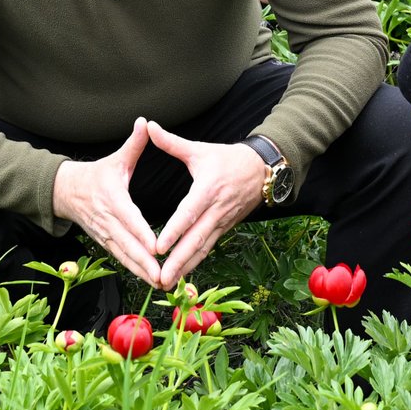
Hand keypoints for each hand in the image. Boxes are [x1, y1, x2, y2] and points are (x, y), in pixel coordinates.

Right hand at [52, 120, 163, 286]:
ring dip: (141, 270)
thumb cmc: (96, 174)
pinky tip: (149, 278)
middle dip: (145, 261)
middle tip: (162, 274)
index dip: (141, 233)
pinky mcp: (105, 242)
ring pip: (124, 255)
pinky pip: (120, 258)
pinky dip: (133, 269)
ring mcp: (104, 233)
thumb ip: (133, 144)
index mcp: (112, 198)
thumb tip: (145, 122)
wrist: (66, 191)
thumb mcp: (115, 158)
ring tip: (160, 282)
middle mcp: (107, 219)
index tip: (156, 246)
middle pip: (127, 244)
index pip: (129, 218)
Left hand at [148, 121, 266, 287]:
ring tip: (168, 283)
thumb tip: (148, 126)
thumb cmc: (227, 158)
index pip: (188, 213)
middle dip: (178, 260)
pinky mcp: (225, 228)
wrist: (262, 169)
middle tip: (161, 277)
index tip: (158, 246)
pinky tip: (183, 275)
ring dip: (186, 267)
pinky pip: (208, 248)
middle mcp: (216, 209)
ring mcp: (222, 221)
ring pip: (202, 248)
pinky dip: (196, 262)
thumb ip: (172, 142)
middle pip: (195, 239)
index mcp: (207, 189)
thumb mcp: (200, 149)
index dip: (173, 231)